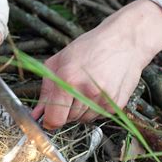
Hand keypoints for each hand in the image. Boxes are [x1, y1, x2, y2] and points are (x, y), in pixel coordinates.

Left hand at [31, 0, 161, 129]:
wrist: (125, 41)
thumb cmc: (90, 47)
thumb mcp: (59, 61)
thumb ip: (46, 90)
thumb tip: (36, 114)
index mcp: (68, 79)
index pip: (55, 119)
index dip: (50, 120)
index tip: (50, 116)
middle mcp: (87, 92)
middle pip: (69, 119)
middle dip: (66, 109)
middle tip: (72, 90)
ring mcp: (104, 99)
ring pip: (83, 119)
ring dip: (81, 109)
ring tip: (87, 87)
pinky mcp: (117, 104)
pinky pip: (98, 116)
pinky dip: (95, 107)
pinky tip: (99, 89)